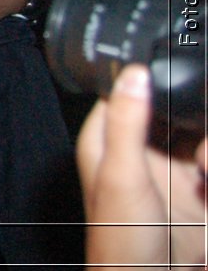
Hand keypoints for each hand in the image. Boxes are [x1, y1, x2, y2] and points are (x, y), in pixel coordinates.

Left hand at [77, 64, 206, 269]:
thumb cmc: (119, 238)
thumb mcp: (122, 175)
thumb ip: (127, 123)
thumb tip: (132, 71)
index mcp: (109, 136)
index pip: (129, 87)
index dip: (153, 76)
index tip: (179, 69)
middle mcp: (140, 146)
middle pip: (175, 110)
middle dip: (196, 118)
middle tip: (198, 157)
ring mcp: (170, 168)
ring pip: (198, 136)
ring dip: (207, 151)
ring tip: (204, 177)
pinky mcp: (196, 190)